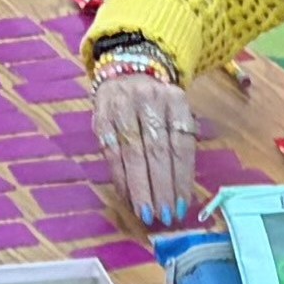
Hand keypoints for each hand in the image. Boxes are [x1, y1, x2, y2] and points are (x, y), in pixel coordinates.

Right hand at [90, 58, 196, 230]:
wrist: (127, 68)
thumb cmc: (158, 102)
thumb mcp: (177, 111)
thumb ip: (180, 143)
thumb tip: (182, 191)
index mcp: (175, 100)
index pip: (180, 144)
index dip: (181, 177)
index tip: (182, 206)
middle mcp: (149, 100)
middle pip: (156, 150)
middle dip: (161, 187)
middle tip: (164, 216)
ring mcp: (122, 107)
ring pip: (133, 153)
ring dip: (140, 188)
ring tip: (146, 213)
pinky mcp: (101, 117)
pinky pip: (112, 153)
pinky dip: (121, 178)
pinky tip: (128, 198)